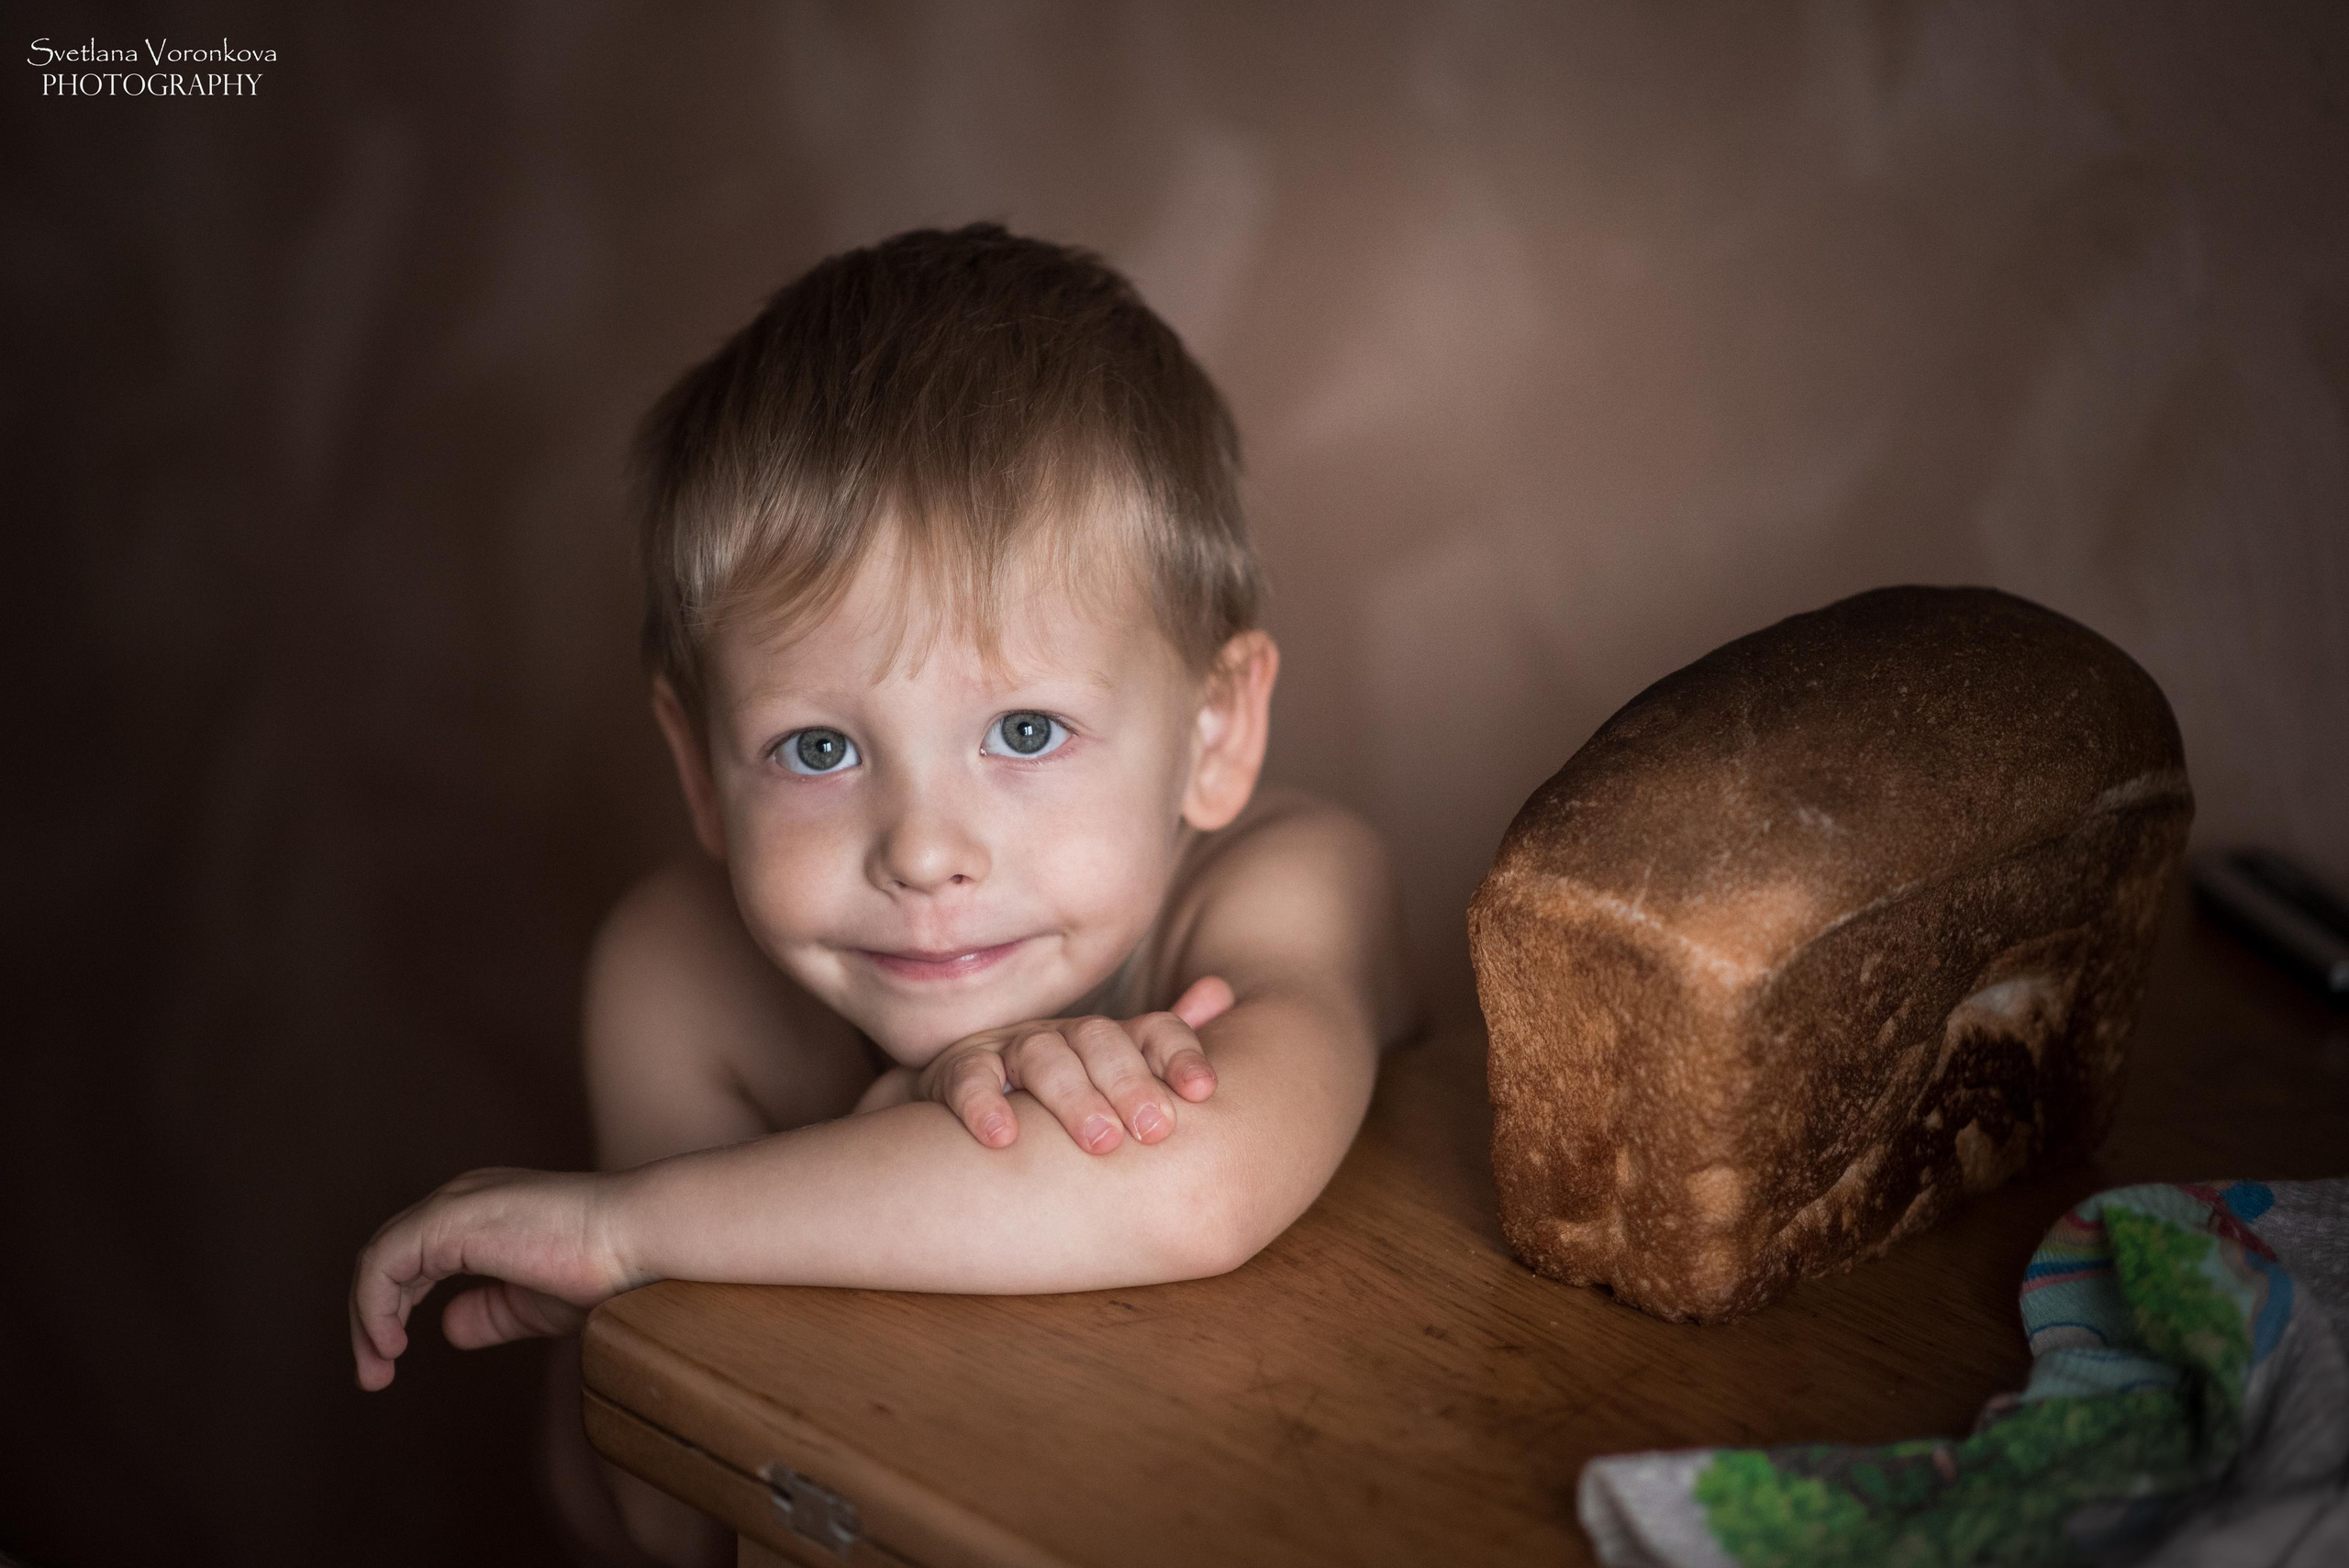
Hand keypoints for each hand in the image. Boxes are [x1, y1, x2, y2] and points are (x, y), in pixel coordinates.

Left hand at [348, 1166, 637, 1390]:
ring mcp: (453, 1204)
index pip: (411, 1258)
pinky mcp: (448, 1219)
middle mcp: (460, 1199)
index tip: (392, 1360)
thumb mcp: (532, 1302)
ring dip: (366, 1321)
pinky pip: (383, 1264)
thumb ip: (488, 1312)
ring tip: (377, 1371)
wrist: (636, 1239)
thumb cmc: (604, 1268)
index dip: (392, 1310)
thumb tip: (446, 1328)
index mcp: (480, 1212)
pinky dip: (375, 1307)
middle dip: (370, 1321)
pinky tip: (392, 1345)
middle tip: (374, 1376)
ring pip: (377, 1261)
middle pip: (387, 1259)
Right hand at [913, 975, 1234, 1153]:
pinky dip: (985, 1105)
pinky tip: (1004, 1138)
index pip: (1153, 1030)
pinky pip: (969, 1081)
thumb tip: (1221, 992)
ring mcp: (1008, 1049)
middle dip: (1131, 1084)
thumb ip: (1166, 1044)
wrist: (958, 1104)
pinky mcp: (957, 1072)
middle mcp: (1062, 1035)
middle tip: (1156, 1130)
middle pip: (1101, 1043)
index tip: (1204, 1092)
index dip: (1180, 1055)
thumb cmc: (1053, 1097)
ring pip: (1043, 1058)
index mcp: (1107, 1039)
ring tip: (1100, 1142)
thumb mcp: (1113, 1075)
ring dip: (1073, 1098)